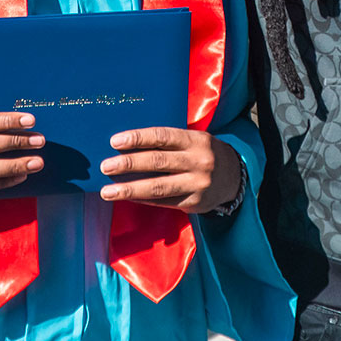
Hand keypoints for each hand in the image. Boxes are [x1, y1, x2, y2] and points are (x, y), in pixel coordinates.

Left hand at [99, 127, 240, 212]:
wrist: (234, 177)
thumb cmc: (202, 153)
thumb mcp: (193, 140)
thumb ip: (168, 142)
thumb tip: (128, 145)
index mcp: (195, 140)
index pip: (163, 136)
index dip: (138, 138)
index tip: (115, 141)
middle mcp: (198, 161)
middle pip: (158, 162)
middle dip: (129, 164)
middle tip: (106, 166)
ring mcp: (197, 184)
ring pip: (158, 187)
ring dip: (129, 189)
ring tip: (107, 191)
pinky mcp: (195, 203)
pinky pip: (164, 202)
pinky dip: (142, 199)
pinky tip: (126, 196)